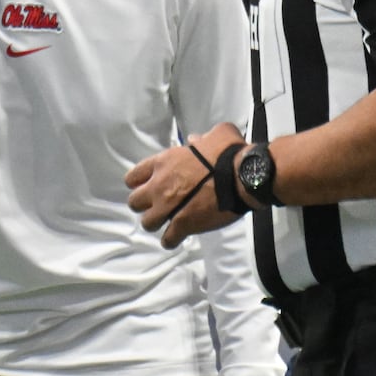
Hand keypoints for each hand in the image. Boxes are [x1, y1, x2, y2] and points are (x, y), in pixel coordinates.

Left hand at [126, 122, 245, 248]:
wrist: (242, 176)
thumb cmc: (229, 153)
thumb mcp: (216, 135)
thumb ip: (201, 138)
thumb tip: (195, 140)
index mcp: (164, 162)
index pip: (133, 176)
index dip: (139, 183)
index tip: (147, 187)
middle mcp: (160, 185)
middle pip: (135, 202)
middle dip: (144, 205)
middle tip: (157, 206)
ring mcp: (168, 207)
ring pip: (147, 223)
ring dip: (156, 223)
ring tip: (166, 224)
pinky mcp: (183, 225)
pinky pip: (168, 239)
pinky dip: (171, 240)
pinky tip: (176, 239)